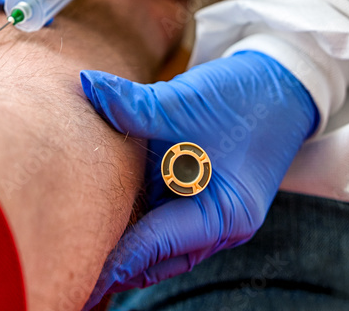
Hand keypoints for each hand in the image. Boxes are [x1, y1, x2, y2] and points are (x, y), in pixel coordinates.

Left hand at [80, 50, 317, 305]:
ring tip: (77, 246)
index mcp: (225, 213)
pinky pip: (164, 216)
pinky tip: (103, 208)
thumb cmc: (244, 95)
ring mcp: (212, 211)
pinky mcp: (202, 194)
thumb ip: (136, 103)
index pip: (158, 244)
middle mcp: (220, 224)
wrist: (281, 82)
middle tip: (67, 266)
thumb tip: (88, 86)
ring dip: (125, 240)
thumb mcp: (188, 99)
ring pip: (159, 241)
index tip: (76, 267)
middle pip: (158, 256)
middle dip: (115, 263)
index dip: (115, 258)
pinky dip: (137, 215)